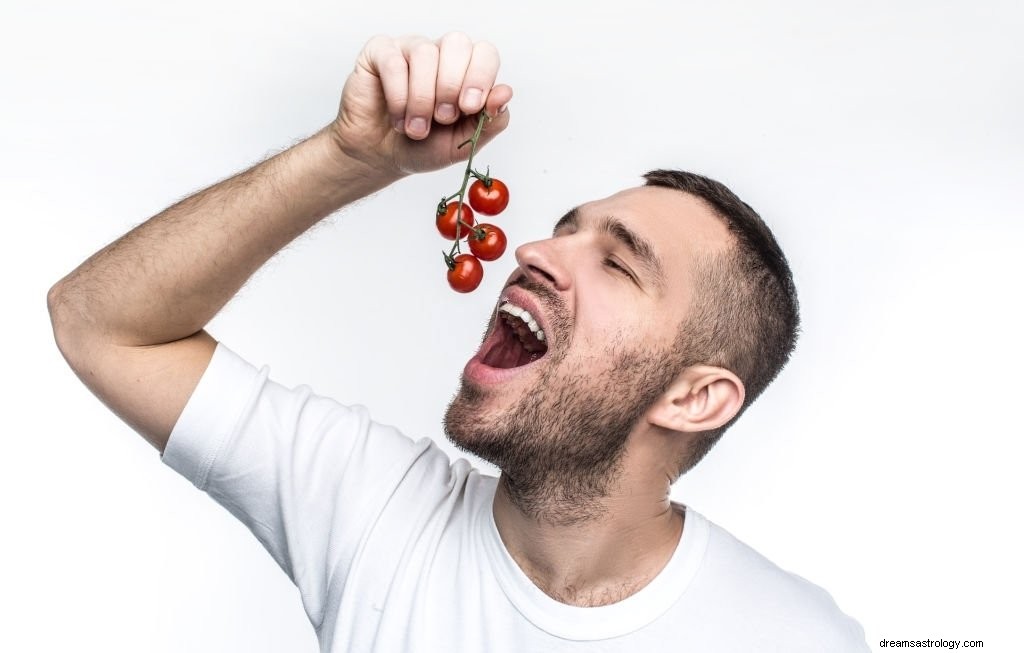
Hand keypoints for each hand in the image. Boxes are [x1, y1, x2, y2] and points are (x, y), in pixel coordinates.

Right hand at [329, 32, 512, 177]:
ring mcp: (410, 50)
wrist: (382, 158)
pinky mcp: (381, 53)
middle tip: (442, 118)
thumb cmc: (423, 146)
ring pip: (425, 54)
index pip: (485, 53)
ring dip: (422, 99)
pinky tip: (398, 119)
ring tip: (416, 129)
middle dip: (451, 86)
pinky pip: (394, 62)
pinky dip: (398, 96)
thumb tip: (505, 93)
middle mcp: (441, 55)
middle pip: (457, 44)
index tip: (469, 107)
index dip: (480, 77)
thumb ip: (491, 121)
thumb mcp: (464, 143)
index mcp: (466, 71)